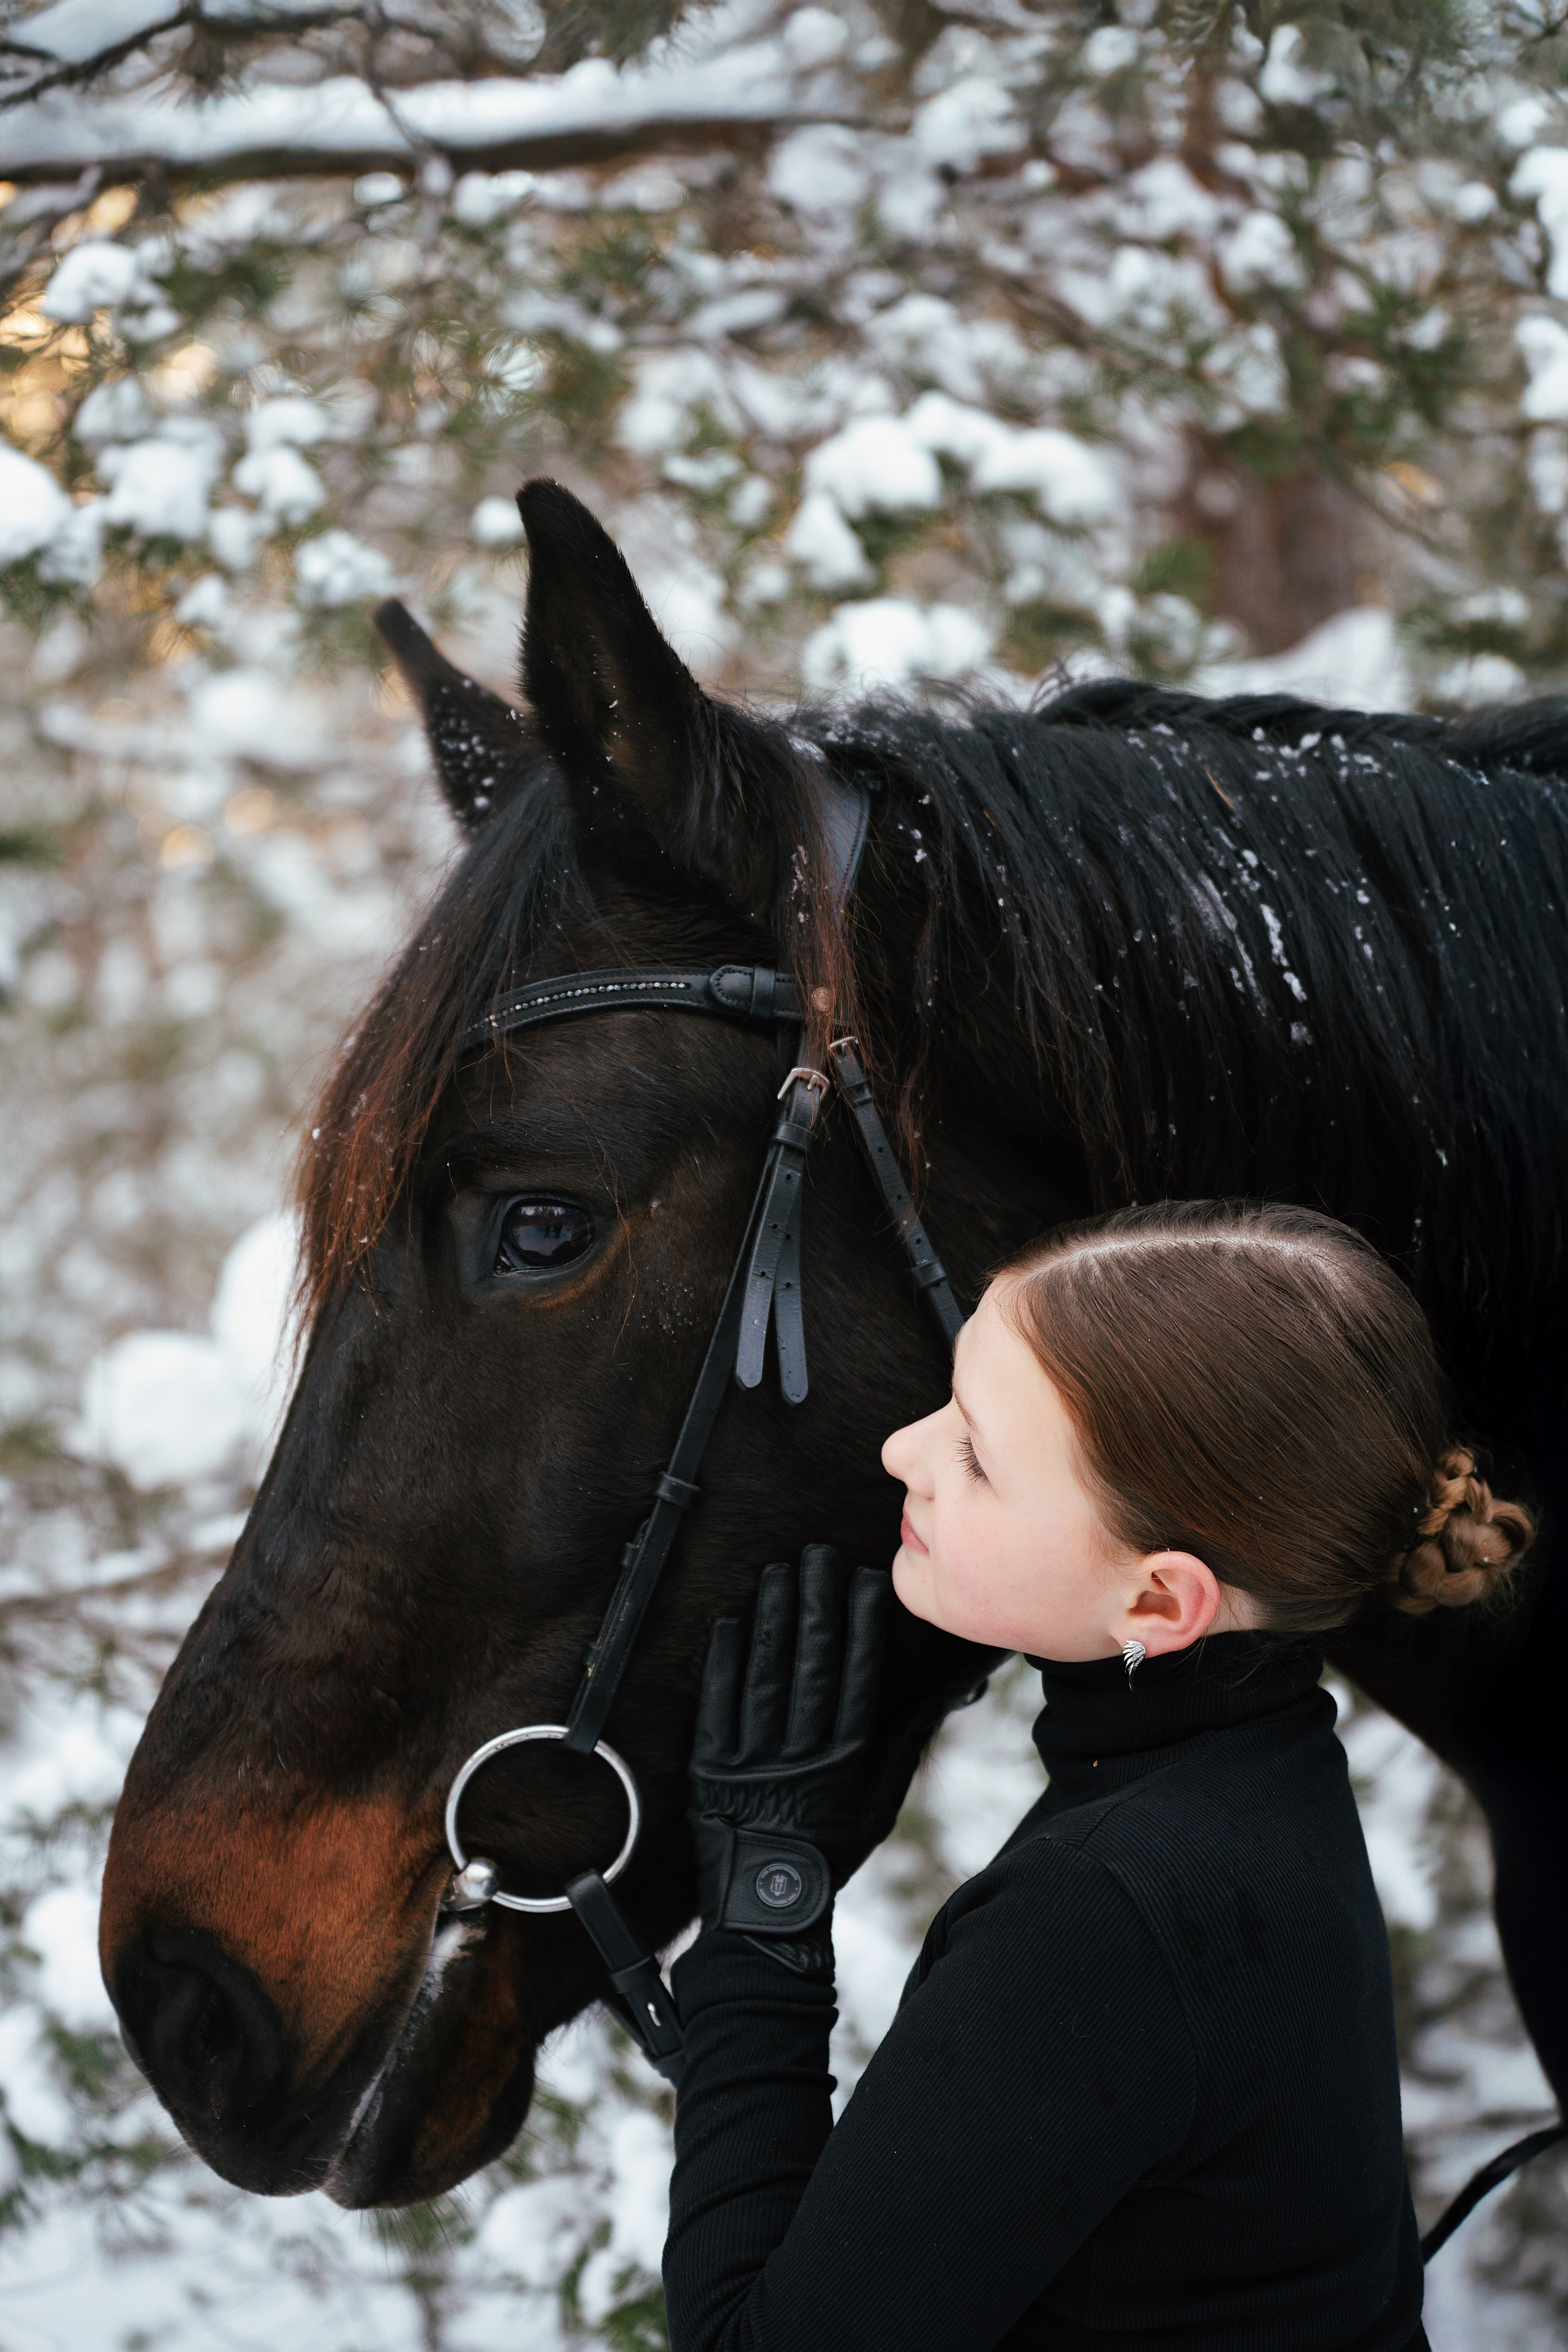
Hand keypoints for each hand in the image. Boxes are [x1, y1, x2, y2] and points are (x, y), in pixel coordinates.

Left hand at [690, 1546, 890, 1951]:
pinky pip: (718, 1707)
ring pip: (766, 1677)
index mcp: (844, 1761)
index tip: (865, 1581)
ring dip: (773, 1620)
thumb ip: (905, 1746)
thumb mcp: (878, 1806)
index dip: (861, 1626)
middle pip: (811, 1667)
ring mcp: (753, 1761)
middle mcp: (801, 1755)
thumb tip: (939, 1695)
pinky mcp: (710, 1769)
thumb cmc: (828, 1853)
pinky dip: (724, 1663)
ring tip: (779, 1572)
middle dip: (816, 1605)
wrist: (765, 1913)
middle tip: (819, 1555)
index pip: (856, 1678)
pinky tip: (732, 1622)